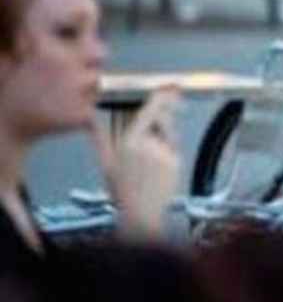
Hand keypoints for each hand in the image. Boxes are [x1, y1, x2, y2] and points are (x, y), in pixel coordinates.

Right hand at [94, 89, 181, 238]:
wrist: (141, 214)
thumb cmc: (123, 191)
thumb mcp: (105, 163)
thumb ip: (98, 138)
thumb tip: (88, 120)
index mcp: (128, 142)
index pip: (148, 111)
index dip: (160, 96)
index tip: (167, 87)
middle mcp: (148, 145)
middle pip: (162, 117)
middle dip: (168, 106)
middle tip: (174, 96)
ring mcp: (164, 153)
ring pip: (170, 130)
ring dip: (167, 128)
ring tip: (155, 143)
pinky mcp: (176, 161)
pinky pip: (174, 145)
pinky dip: (170, 145)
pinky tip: (161, 156)